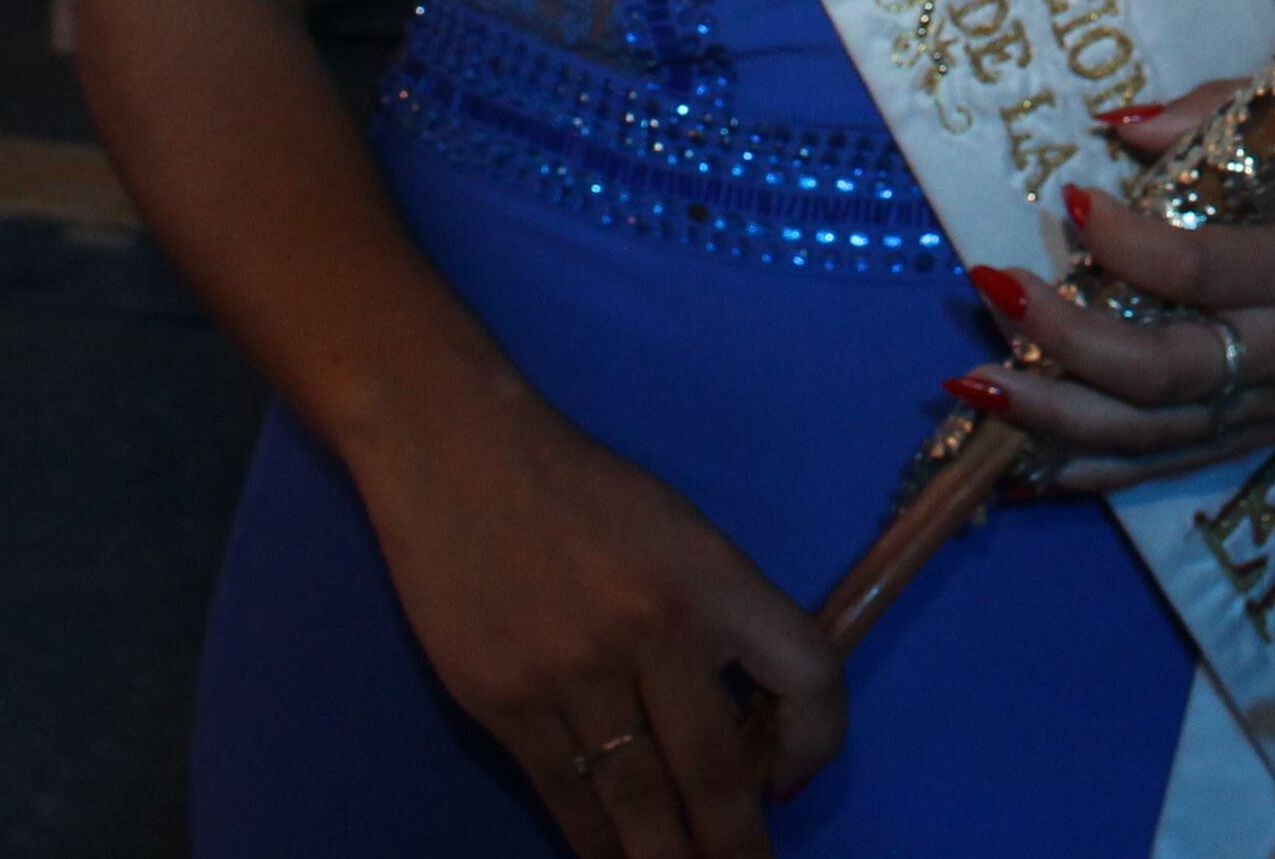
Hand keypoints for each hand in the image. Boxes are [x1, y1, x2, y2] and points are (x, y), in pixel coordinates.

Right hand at [351, 378, 844, 856]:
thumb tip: (749, 731)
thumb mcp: (680, 533)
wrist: (454, 454)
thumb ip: (719, 622)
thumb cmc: (580, 492)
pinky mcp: (503, 704)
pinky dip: (596, 842)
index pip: (806, 673)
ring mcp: (570, 675)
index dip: (821, 739)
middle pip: (715, 771)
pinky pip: (566, 797)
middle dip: (737, 845)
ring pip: (636, 804)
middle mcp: (650, 631)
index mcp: (709, 577)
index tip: (798, 779)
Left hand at [958, 69, 1274, 493]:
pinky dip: (1094, 471)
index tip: (1070, 198)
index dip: (1126, 243)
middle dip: (1062, 340)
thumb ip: (1218, 113)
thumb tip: (1116, 126)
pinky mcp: (1265, 430)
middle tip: (992, 289)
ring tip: (972, 388)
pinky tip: (1023, 464)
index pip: (1199, 271)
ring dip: (1053, 418)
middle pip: (1160, 371)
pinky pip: (1171, 465)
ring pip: (1153, 435)